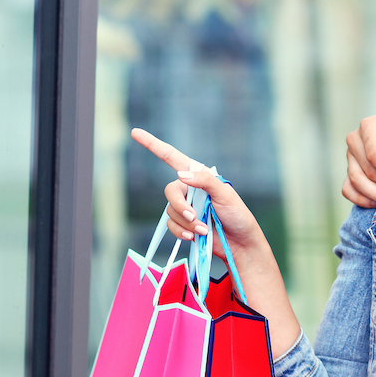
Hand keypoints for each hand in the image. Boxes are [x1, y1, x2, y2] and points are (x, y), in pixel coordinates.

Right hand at [130, 128, 263, 252]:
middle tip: (194, 216)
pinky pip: (171, 226)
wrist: (239, 243)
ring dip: (187, 222)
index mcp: (199, 176)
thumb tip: (181, 175)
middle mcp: (189, 189)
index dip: (153, 145)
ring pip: (171, 211)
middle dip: (180, 205)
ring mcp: (185, 207)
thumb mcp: (225, 194)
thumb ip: (204, 181)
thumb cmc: (237, 215)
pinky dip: (181, 231)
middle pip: (170, 191)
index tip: (136, 133)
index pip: (172, 157)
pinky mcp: (183, 224)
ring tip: (204, 229)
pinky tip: (194, 236)